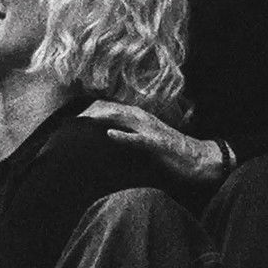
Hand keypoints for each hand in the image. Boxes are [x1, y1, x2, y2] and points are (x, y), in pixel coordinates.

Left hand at [81, 101, 224, 186]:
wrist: (199, 159)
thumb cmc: (171, 152)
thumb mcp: (146, 140)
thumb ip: (128, 135)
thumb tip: (107, 137)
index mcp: (138, 117)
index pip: (109, 108)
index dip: (90, 109)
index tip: (70, 114)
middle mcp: (142, 118)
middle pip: (110, 109)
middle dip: (89, 111)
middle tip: (68, 116)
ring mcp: (150, 130)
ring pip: (121, 118)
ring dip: (101, 117)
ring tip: (81, 119)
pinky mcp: (157, 144)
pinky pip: (137, 139)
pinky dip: (123, 136)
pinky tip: (109, 135)